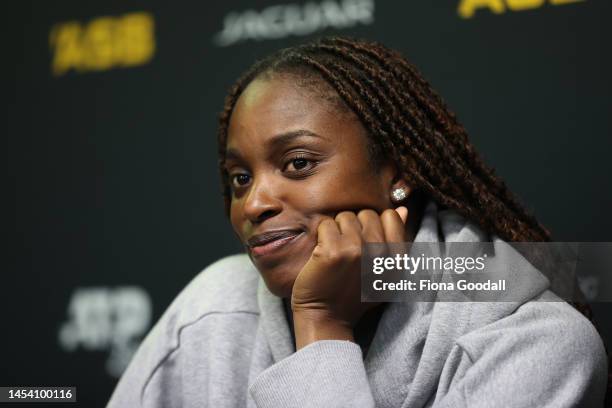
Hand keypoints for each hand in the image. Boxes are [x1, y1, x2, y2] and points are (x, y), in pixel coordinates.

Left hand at [291, 207, 407, 348]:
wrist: (326, 318)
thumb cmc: (354, 296)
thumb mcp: (385, 273)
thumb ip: (396, 241)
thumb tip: (402, 209)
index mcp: (397, 258)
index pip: (390, 216)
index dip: (373, 225)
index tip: (364, 243)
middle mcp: (380, 252)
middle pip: (366, 214)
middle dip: (354, 227)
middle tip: (347, 251)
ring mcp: (356, 250)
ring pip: (345, 216)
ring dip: (336, 231)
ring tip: (335, 253)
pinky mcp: (332, 250)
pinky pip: (325, 224)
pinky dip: (320, 237)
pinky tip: (322, 255)